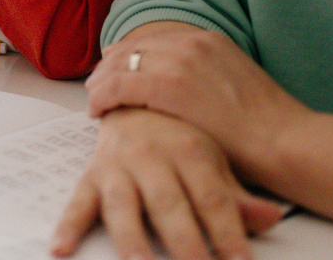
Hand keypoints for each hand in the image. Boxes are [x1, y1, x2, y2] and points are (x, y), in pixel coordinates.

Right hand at [52, 108, 283, 259]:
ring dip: (131, 239)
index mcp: (190, 148)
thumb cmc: (180, 133)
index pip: (213, 198)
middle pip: (170, 205)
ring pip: (124, 205)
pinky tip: (60, 248)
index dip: (229, 233)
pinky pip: (78, 200)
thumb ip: (237, 194)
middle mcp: (153, 155)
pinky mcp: (94, 172)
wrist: (134, 89)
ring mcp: (120, 164)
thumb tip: (272, 218)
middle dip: (185, 243)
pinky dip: (68, 225)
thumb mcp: (213, 156)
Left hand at [86, 24, 311, 179]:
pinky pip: (121, 85)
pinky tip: (96, 109)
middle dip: (111, 66)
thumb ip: (207, 74)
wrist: (286, 140)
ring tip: (93, 97)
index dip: (129, 54)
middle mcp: (191, 41)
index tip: (115, 66)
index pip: (154, 40)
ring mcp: (180, 60)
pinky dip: (104, 95)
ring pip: (122, 64)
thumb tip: (187, 87)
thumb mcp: (235, 81)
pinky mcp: (170, 85)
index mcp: (208, 38)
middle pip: (134, 48)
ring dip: (103, 81)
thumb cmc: (267, 126)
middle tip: (96, 82)